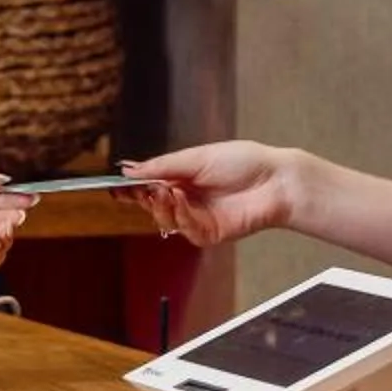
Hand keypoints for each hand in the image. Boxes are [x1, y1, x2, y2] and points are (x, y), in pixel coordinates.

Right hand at [118, 142, 307, 246]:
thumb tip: (130, 168)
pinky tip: (182, 199)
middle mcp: (188, 199)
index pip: (150, 185)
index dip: (132, 187)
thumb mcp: (196, 157)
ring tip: (165, 190)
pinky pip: (184, 229)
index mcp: (183, 178)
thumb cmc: (243, 162)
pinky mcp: (209, 233)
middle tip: (139, 188)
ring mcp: (198, 218)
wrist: (275, 181)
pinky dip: (180, 214)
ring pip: (165, 220)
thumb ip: (162, 166)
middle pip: (153, 205)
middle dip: (143, 197)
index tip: (116, 186)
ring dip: (160, 205)